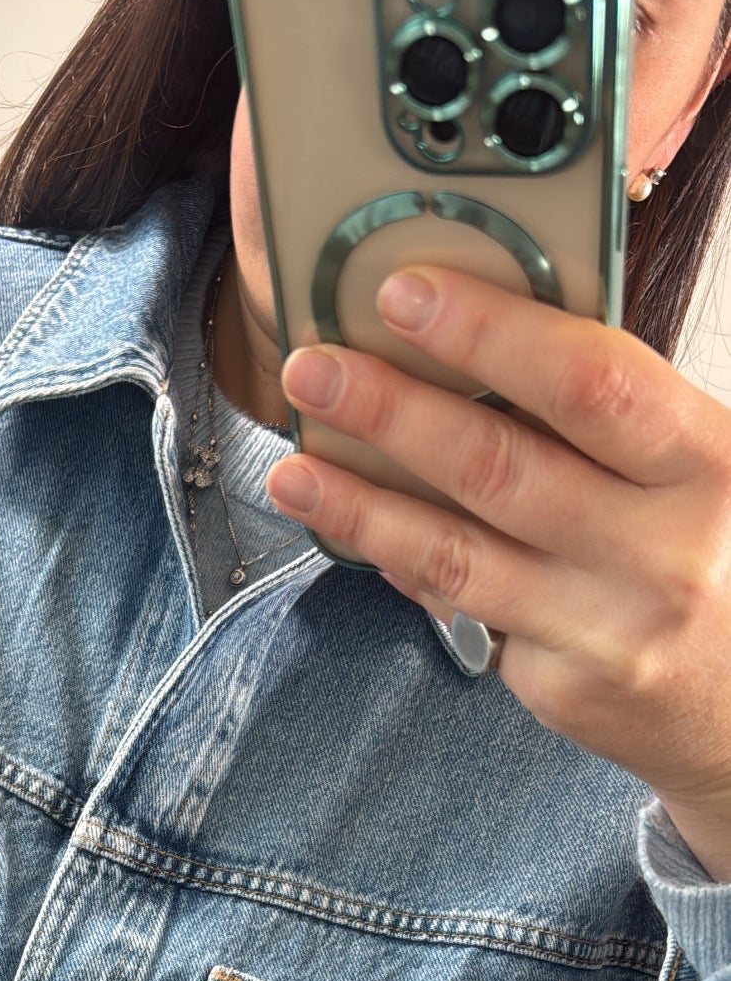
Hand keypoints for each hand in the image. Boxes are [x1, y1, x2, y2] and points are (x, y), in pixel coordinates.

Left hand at [266, 265, 730, 881]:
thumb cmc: (723, 559)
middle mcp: (663, 551)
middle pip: (500, 466)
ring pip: (458, 554)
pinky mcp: (565, 688)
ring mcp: (608, 628)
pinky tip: (356, 530)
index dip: (490, 332)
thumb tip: (481, 345)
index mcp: (709, 465)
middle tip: (313, 369)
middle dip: (392, 410)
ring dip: (361, 504)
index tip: (408, 293)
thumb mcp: (705, 470)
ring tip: (293, 467)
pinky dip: (406, 563)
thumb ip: (618, 418)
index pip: (590, 382)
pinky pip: (466, 611)